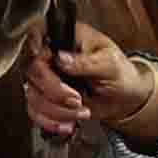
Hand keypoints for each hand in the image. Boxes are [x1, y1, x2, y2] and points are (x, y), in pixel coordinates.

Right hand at [23, 24, 157, 145]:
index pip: (39, 32)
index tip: (40, 57)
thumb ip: (86, 61)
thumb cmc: (120, 74)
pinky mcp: (46, 98)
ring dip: (56, 110)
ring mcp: (47, 77)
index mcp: (68, 37)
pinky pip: (35, 111)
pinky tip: (69, 124)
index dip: (33, 44)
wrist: (124, 100)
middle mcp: (53, 55)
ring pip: (33, 95)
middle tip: (77, 99)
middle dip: (54, 92)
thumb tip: (62, 58)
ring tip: (81, 112)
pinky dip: (51, 121)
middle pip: (33, 70)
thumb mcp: (110, 64)